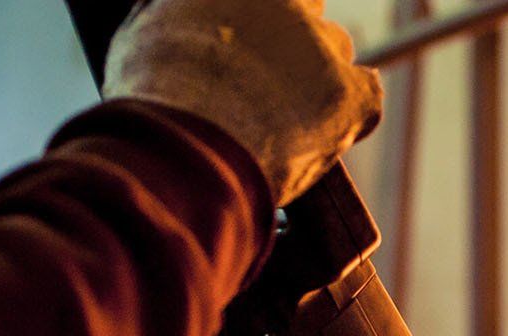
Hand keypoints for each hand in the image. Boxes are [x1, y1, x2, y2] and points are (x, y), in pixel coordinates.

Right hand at [105, 0, 383, 205]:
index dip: (266, 15)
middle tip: (270, 80)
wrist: (183, 147)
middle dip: (293, 39)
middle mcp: (286, 2)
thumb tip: (165, 10)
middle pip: (306, 10)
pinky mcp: (347, 94)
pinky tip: (334, 126)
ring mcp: (321, 45)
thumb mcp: (140, 38)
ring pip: (334, 51)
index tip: (253, 36)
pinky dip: (353, 110)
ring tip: (287, 118)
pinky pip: (367, 94)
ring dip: (319, 77)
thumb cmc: (150, 101)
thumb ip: (167, 16)